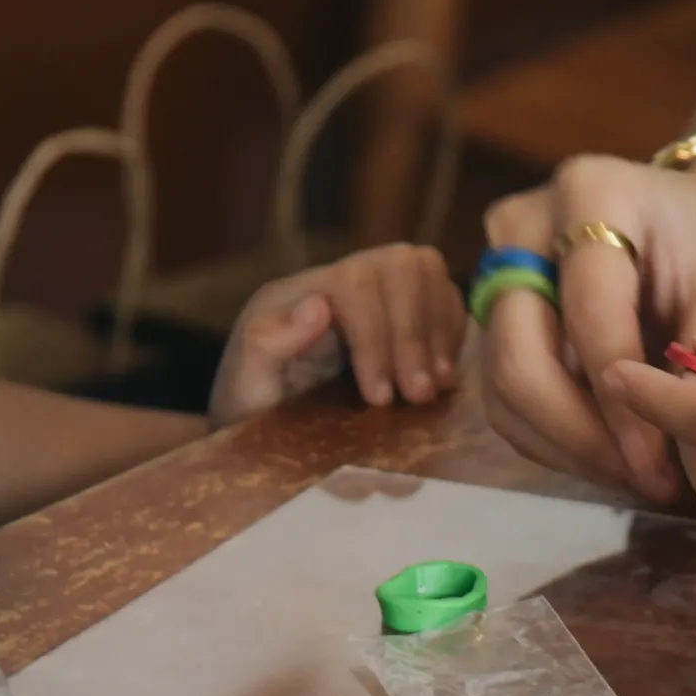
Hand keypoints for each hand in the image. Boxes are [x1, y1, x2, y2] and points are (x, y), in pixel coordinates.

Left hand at [210, 243, 467, 428]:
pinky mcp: (402, 314)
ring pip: (426, 271)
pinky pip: (444, 297)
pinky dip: (452, 331)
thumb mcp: (243, 383)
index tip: (379, 398)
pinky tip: (443, 375)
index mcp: (300, 292)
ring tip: (436, 386)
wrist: (258, 429)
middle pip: (400, 265)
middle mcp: (341, 282)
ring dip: (439, 328)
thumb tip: (318, 308)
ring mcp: (375, 294)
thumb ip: (267, 344)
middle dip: (415, 331)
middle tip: (419, 394)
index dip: (376, 335)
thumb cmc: (248, 408)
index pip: (354, 282)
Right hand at [478, 150, 695, 502]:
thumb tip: (676, 452)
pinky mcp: (493, 319)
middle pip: (521, 358)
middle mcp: (522, 227)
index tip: (661, 468)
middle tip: (645, 482)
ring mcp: (497, 272)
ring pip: (504, 389)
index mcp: (590, 194)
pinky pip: (505, 398)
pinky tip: (610, 460)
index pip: (590, 319)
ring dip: (568, 449)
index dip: (622, 406)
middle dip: (583, 438)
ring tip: (636, 478)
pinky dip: (555, 441)